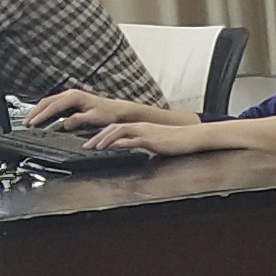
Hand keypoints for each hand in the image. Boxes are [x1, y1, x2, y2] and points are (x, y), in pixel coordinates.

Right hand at [22, 88, 129, 130]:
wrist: (117, 110)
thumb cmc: (108, 113)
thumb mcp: (94, 118)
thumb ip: (79, 119)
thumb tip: (65, 123)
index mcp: (74, 97)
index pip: (53, 106)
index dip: (42, 115)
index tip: (33, 123)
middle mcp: (70, 94)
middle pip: (47, 102)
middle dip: (35, 112)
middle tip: (25, 123)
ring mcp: (70, 96)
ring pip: (48, 102)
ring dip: (38, 111)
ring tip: (28, 121)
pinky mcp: (70, 101)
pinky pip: (53, 104)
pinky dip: (44, 110)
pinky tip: (40, 117)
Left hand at [82, 114, 218, 154]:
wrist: (190, 137)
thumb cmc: (174, 141)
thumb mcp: (152, 143)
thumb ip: (138, 144)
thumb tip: (127, 148)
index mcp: (138, 127)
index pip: (114, 128)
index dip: (100, 135)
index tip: (90, 143)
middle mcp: (139, 127)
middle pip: (112, 128)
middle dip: (97, 137)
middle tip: (85, 146)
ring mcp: (144, 132)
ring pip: (119, 132)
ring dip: (105, 139)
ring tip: (95, 147)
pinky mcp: (151, 139)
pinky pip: (134, 140)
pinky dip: (122, 143)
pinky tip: (114, 147)